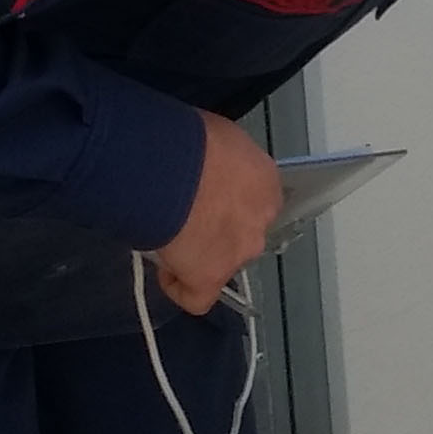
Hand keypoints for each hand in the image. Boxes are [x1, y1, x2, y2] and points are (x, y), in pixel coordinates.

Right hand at [151, 110, 284, 315]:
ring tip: (169, 239)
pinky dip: (180, 288)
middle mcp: (261, 220)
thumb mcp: (218, 137)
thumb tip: (207, 166)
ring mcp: (238, 253)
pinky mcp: (210, 277)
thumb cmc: (190, 140)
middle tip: (186, 216)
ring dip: (201, 255)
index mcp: (267, 183)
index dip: (229, 201)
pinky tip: (165, 271)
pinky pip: (198, 296)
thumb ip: (223, 160)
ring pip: (224, 263)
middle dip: (219, 229)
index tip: (205, 196)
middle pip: (243, 233)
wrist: (170, 167)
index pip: (255, 201)